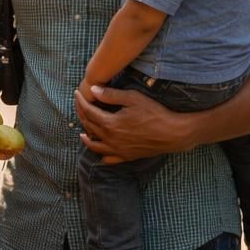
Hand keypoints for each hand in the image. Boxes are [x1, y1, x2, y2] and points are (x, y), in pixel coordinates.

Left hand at [76, 83, 190, 164]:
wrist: (173, 133)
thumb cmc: (155, 113)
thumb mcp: (133, 98)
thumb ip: (111, 95)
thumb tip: (92, 90)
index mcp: (110, 123)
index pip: (89, 111)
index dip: (81, 101)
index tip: (76, 93)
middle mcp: (111, 139)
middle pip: (89, 127)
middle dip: (82, 115)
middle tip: (80, 107)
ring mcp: (118, 150)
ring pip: (95, 146)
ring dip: (87, 138)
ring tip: (83, 133)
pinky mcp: (127, 156)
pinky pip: (109, 159)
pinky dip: (101, 155)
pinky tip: (101, 150)